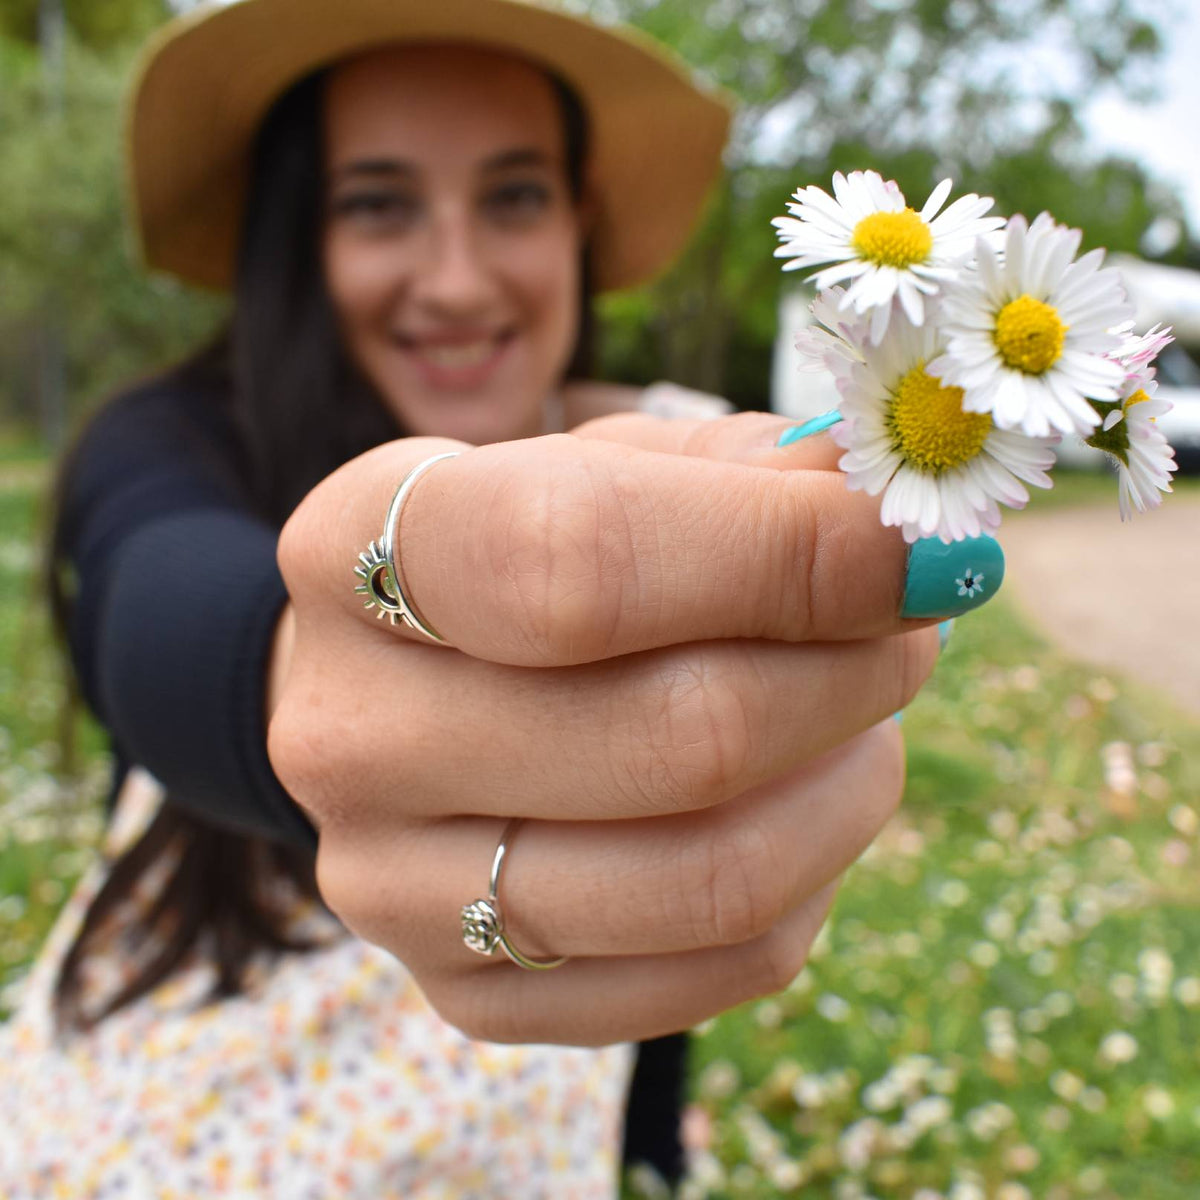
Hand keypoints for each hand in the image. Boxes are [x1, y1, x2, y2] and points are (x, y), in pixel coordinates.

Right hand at [269, 413, 940, 1043]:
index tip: (922, 549)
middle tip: (913, 624)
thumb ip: (746, 476)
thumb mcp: (603, 467)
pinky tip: (802, 804)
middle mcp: (351, 731)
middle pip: (678, 735)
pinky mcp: (468, 993)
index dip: (787, 556)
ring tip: (868, 715)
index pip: (583, 564)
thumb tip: (903, 525)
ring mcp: (394, 885)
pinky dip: (811, 883)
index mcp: (357, 549)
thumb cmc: (517, 558)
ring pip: (714, 878)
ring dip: (851, 784)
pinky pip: (716, 972)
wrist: (396, 696)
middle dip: (851, 671)